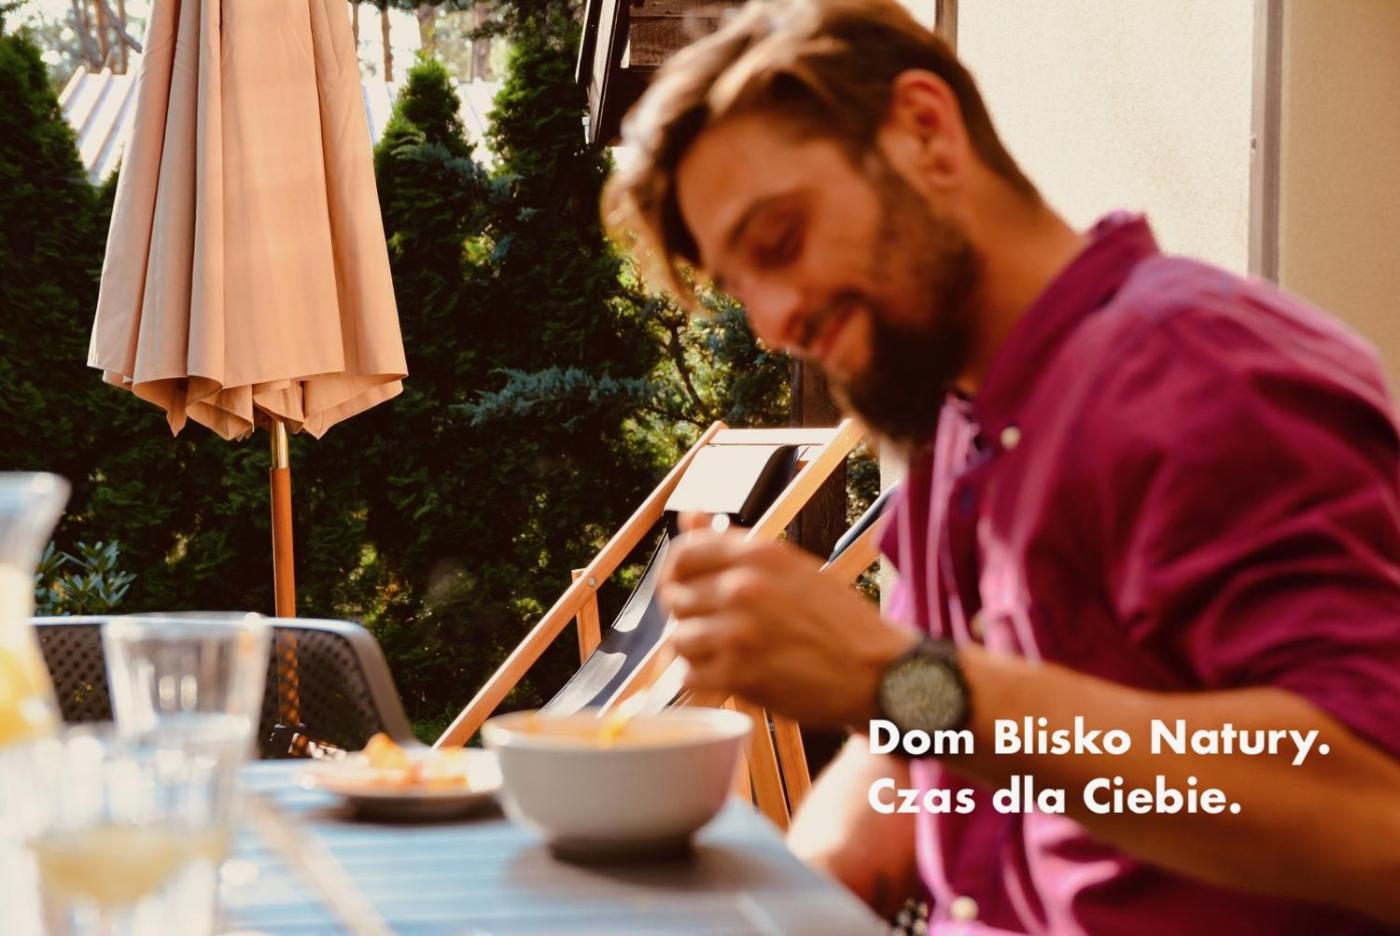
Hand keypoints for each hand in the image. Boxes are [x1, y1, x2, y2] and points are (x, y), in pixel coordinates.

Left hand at [658, 518, 917, 725]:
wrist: (880, 672)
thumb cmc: (840, 621)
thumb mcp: (792, 566)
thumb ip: (733, 544)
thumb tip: (688, 517)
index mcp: (758, 553)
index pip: (682, 553)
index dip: (675, 574)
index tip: (684, 588)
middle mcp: (744, 586)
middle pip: (674, 598)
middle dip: (687, 615)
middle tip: (713, 627)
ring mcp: (739, 631)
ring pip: (679, 639)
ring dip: (696, 651)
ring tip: (725, 653)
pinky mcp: (739, 674)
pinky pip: (691, 676)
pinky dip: (705, 680)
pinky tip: (730, 675)